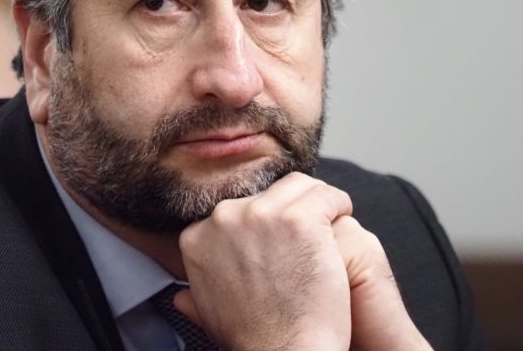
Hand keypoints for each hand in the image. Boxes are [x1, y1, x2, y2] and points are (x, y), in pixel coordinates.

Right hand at [175, 172, 432, 350]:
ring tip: (328, 231)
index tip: (279, 248)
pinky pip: (328, 196)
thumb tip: (181, 297)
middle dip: (291, 212)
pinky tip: (341, 225)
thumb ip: (197, 291)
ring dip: (317, 205)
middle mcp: (223, 217)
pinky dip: (339, 207)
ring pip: (300, 186)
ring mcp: (260, 214)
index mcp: (198, 235)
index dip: (266, 226)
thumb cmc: (255, 338)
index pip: (240, 207)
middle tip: (307, 242)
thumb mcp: (210, 311)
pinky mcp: (299, 219)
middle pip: (269, 192)